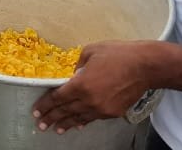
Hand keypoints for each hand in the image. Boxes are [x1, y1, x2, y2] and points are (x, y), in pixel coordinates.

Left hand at [32, 41, 153, 132]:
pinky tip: (77, 124)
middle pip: (65, 111)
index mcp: (81, 83)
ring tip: (56, 129)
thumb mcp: (91, 51)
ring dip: (66, 124)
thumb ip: (78, 65)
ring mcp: (101, 109)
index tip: (37, 111)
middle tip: (41, 125)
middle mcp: (89, 100)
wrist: (144, 66)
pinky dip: (83, 121)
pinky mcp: (112, 113)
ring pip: (79, 118)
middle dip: (51, 118)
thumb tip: (73, 75)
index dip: (46, 105)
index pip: (58, 98)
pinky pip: (93, 119)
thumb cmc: (117, 54)